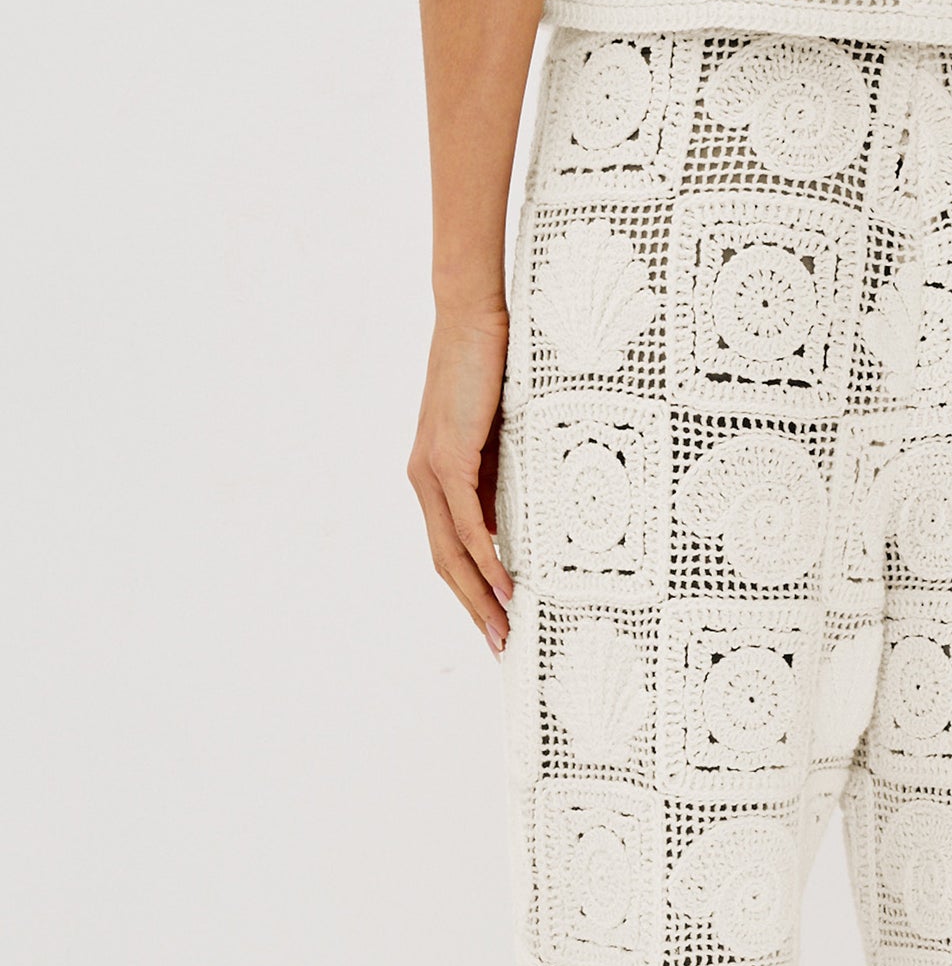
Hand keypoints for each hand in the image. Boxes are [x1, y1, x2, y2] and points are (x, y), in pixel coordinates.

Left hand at [408, 307, 514, 653]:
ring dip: (479, 595)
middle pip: (445, 563)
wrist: (474, 320)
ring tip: (506, 628)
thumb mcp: (501, 438)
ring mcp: (431, 472)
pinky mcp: (446, 459)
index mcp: (436, 479)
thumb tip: (512, 525)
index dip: (470, 591)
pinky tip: (504, 584)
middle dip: (472, 608)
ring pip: (451, 551)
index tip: (497, 623)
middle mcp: (425, 481)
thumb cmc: (493, 370)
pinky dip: (485, 558)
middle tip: (502, 646)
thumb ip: (501, 480)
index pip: (449, 548)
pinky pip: (465, 523)